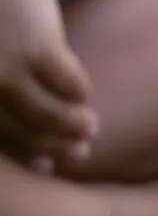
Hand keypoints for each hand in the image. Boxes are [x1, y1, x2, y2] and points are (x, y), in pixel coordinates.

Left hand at [0, 0, 94, 170]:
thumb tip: (26, 134)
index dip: (24, 153)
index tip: (46, 165)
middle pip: (21, 131)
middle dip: (52, 146)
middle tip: (79, 151)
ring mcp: (3, 70)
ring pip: (47, 115)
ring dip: (73, 126)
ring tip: (90, 127)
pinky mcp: (36, 50)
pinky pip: (69, 85)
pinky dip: (79, 93)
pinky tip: (84, 93)